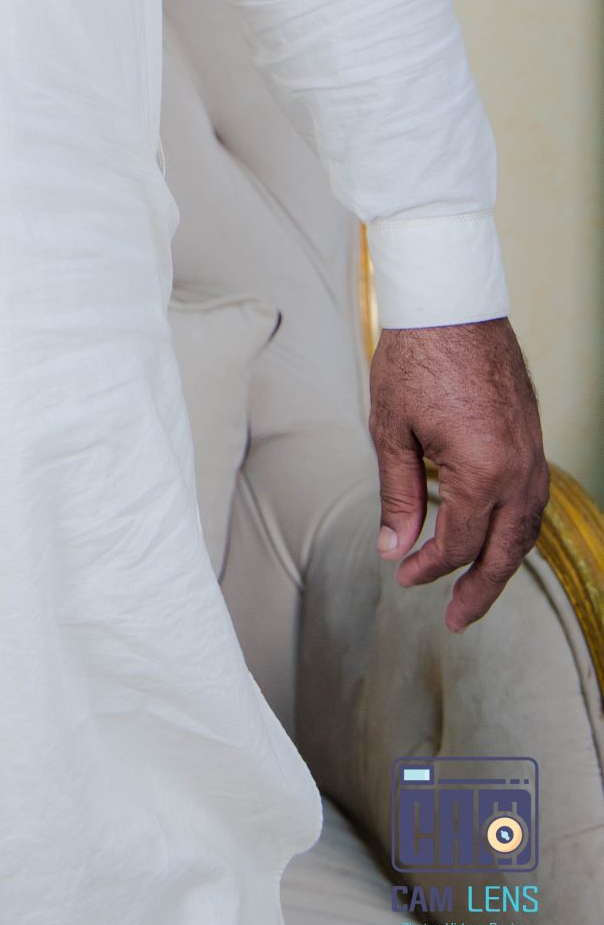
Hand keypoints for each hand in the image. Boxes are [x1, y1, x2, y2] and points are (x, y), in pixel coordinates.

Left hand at [369, 317, 548, 632]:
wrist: (451, 303)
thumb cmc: (416, 357)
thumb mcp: (391, 430)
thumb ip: (398, 494)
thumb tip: (394, 548)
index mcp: (481, 472)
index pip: (456, 542)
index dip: (427, 566)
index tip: (403, 576)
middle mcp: (518, 470)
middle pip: (503, 550)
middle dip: (479, 590)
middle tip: (456, 621)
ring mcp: (532, 454)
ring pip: (525, 529)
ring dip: (501, 563)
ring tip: (476, 590)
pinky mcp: (533, 439)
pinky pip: (531, 500)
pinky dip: (514, 528)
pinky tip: (495, 538)